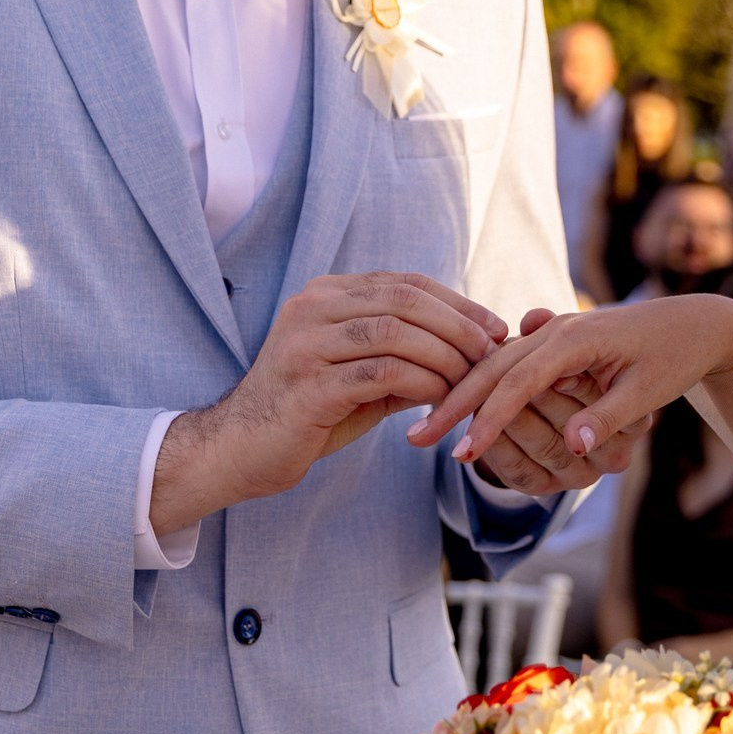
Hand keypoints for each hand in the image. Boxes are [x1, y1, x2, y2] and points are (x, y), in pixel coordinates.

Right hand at [149, 273, 506, 532]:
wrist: (239, 451)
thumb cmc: (306, 414)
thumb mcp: (358, 375)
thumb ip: (404, 356)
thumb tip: (469, 351)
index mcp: (324, 296)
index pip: (404, 283)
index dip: (457, 303)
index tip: (494, 328)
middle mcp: (312, 309)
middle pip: (405, 300)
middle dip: (459, 325)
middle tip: (492, 352)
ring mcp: (306, 344)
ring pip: (397, 332)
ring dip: (445, 356)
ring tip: (471, 381)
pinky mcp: (310, 385)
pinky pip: (383, 373)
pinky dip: (422, 383)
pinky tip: (440, 399)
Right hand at [411, 295, 732, 473]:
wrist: (695, 321)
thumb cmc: (675, 355)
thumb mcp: (649, 389)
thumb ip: (608, 416)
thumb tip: (572, 444)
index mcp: (576, 338)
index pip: (518, 382)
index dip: (488, 418)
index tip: (461, 450)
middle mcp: (557, 330)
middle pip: (493, 368)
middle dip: (454, 403)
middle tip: (416, 439)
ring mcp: (554, 332)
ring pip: (496, 363)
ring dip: (462, 393)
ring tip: (429, 424)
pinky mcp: (556, 340)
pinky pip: (511, 361)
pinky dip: (484, 383)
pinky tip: (459, 403)